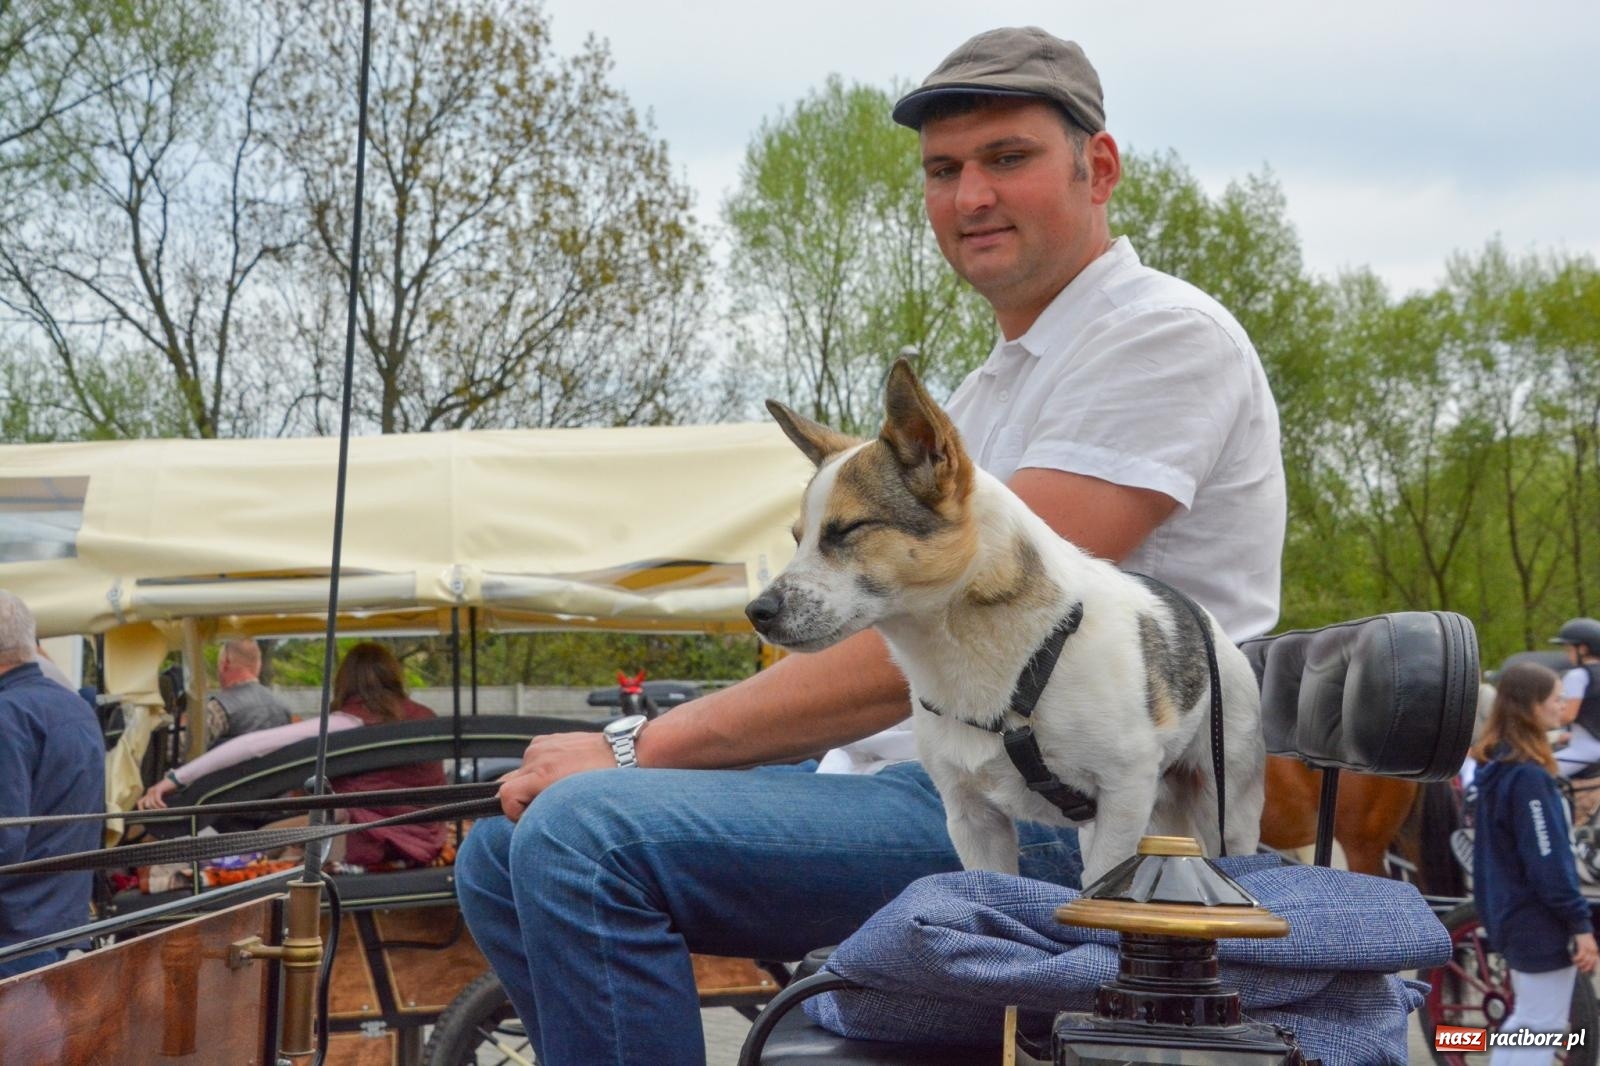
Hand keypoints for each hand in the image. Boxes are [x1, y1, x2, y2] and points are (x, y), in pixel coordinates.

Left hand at [136, 777, 177, 810]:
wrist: (174, 780)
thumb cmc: (168, 788)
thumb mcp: (160, 795)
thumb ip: (156, 800)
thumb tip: (156, 809)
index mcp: (148, 793)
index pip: (140, 802)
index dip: (141, 808)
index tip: (145, 813)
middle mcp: (149, 792)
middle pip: (147, 804)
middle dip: (153, 809)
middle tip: (159, 812)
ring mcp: (153, 790)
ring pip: (152, 803)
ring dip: (158, 807)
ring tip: (163, 809)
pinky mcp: (158, 789)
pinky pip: (157, 799)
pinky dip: (161, 804)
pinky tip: (165, 806)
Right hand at [497, 732, 617, 820]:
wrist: (621, 752)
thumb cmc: (603, 781)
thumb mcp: (573, 804)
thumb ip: (544, 807)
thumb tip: (528, 817)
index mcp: (543, 774)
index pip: (504, 795)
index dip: (514, 811)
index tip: (531, 816)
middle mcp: (537, 757)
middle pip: (508, 784)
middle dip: (521, 798)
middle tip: (545, 804)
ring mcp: (541, 746)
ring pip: (520, 773)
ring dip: (531, 783)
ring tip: (557, 786)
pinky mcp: (545, 739)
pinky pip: (531, 759)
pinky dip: (539, 768)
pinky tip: (560, 772)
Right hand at [1574, 932, 1597, 974]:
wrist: (1581, 928)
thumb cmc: (1583, 937)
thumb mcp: (1589, 944)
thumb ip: (1589, 951)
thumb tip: (1585, 959)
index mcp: (1595, 950)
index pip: (1594, 962)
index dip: (1590, 967)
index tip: (1585, 970)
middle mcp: (1593, 950)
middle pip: (1590, 962)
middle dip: (1584, 967)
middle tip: (1579, 968)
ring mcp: (1588, 948)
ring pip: (1585, 960)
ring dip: (1579, 963)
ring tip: (1574, 963)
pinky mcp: (1582, 946)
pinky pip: (1580, 956)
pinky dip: (1576, 959)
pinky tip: (1573, 959)